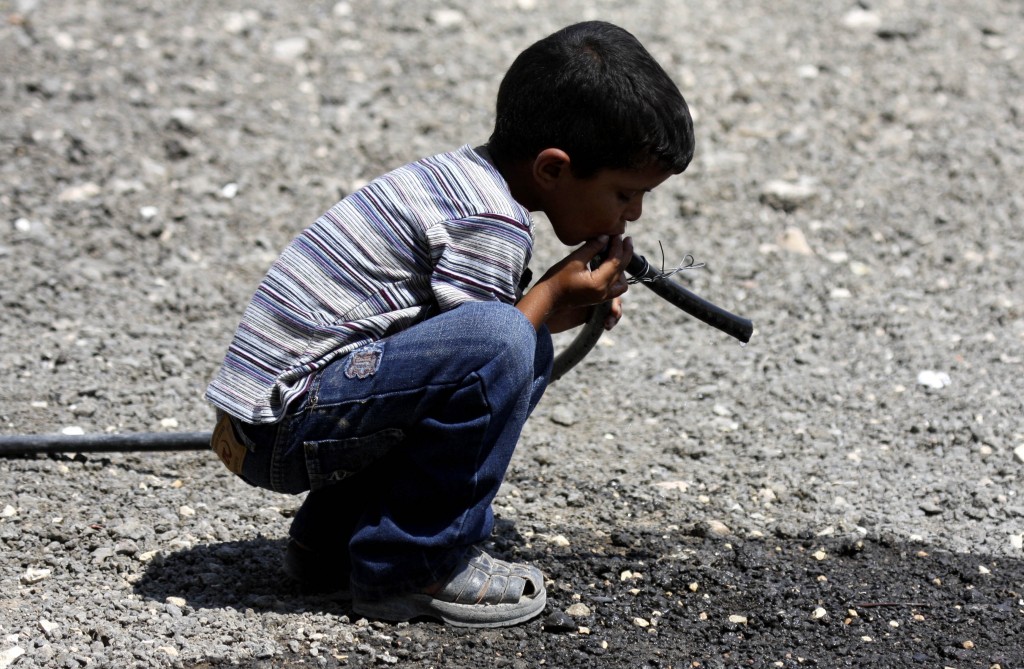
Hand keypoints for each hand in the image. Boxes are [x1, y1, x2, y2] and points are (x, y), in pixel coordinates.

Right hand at [515, 235, 632, 329]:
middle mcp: (604, 292)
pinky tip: (609, 266)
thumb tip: (606, 237)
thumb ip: (592, 248)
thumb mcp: (574, 260)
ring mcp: (601, 298)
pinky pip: (615, 289)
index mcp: (599, 283)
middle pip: (621, 271)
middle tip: (626, 239)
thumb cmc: (557, 279)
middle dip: (625, 253)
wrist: (547, 298)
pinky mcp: (598, 299)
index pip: (615, 261)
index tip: (618, 234)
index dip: (618, 246)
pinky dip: (616, 277)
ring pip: (621, 283)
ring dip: (622, 268)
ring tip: (617, 253)